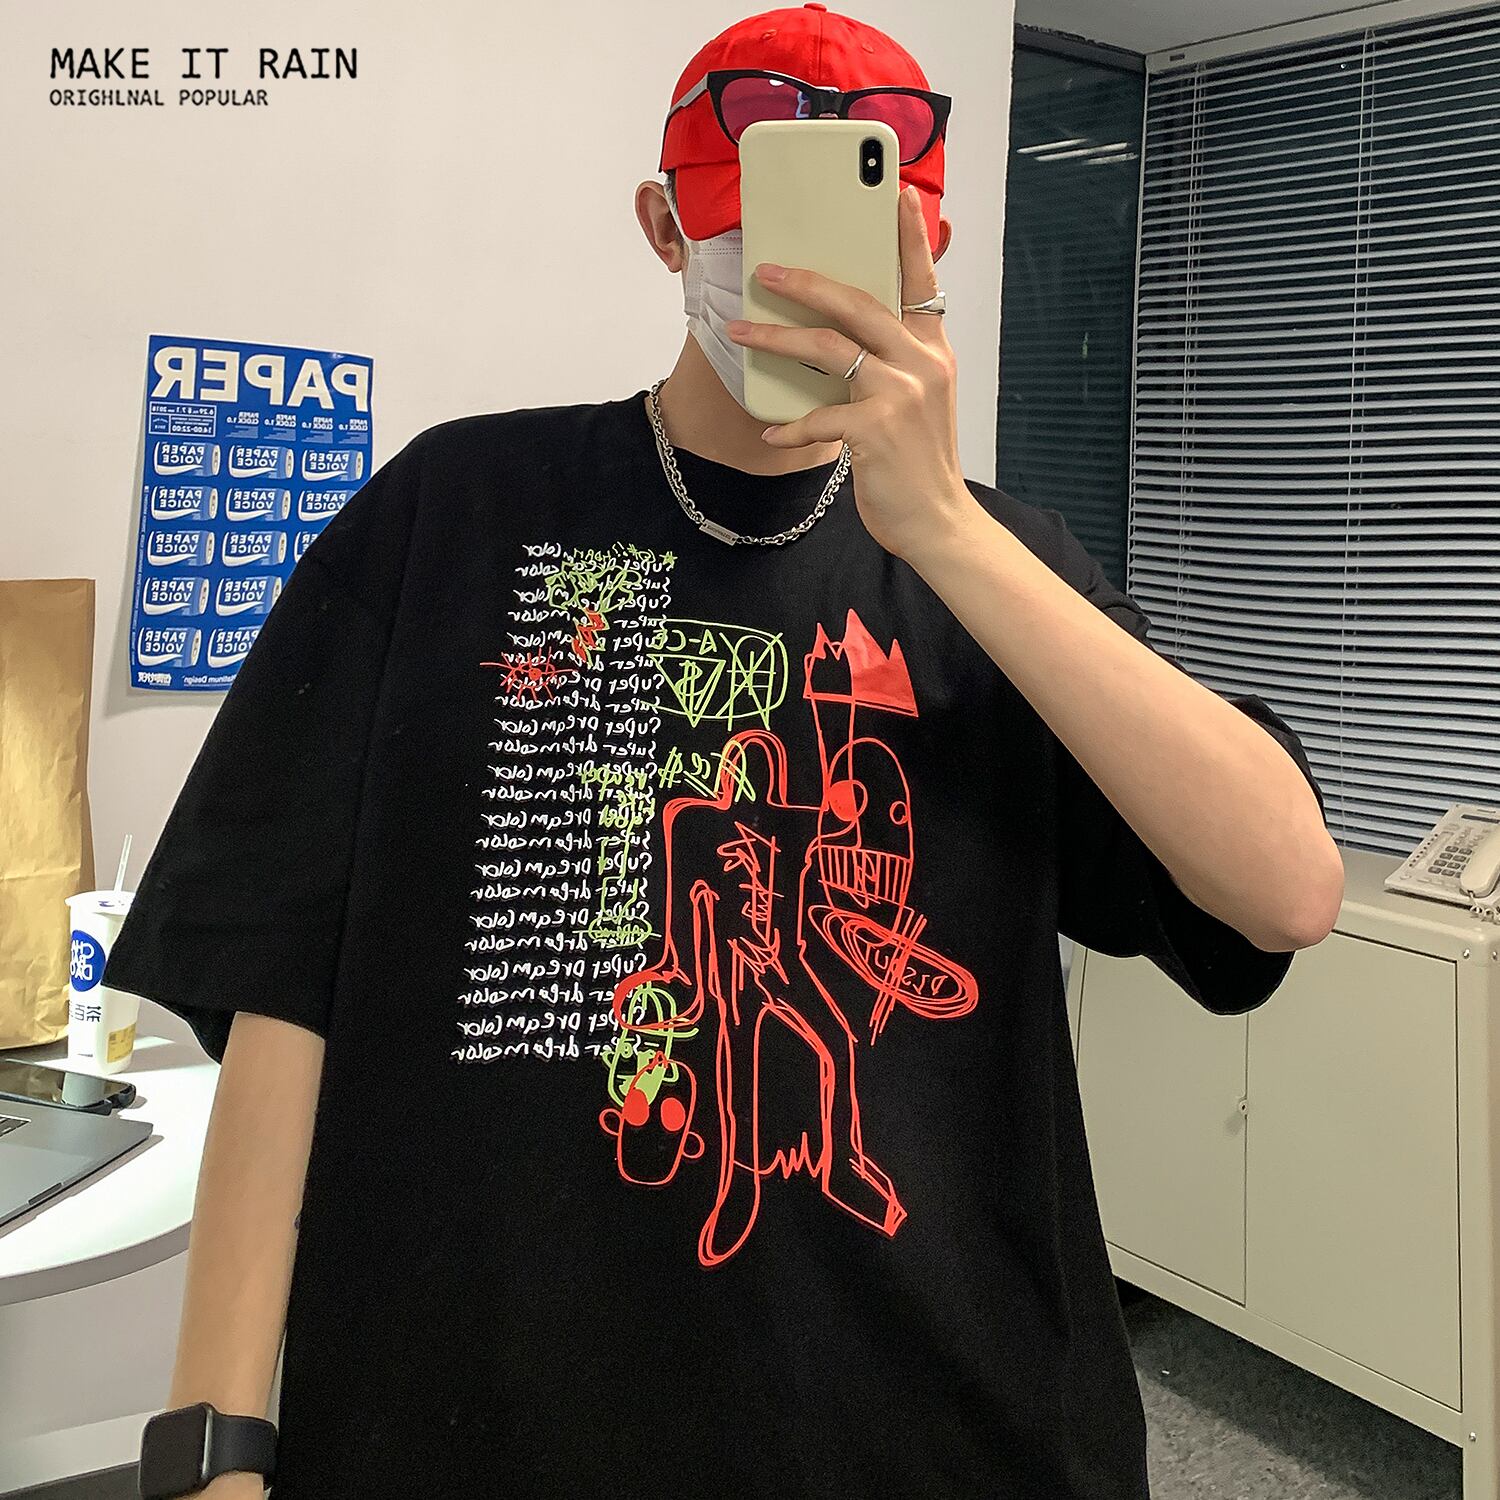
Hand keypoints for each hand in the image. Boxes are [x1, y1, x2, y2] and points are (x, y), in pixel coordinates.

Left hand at [724, 183, 976, 562]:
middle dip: (805, 282)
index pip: (921, 282)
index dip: (910, 237)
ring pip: (828, 348)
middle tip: (766, 273)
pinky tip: (772, 432)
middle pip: (857, 303)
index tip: (898, 195)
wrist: (939, 522)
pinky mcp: (876, 430)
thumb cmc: (919, 464)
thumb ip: (893, 364)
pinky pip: (818, 416)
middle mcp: (921, 363)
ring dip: (777, 340)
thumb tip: (843, 340)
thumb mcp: (919, 402)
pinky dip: (791, 425)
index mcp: (933, 351)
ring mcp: (900, 394)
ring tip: (741, 334)